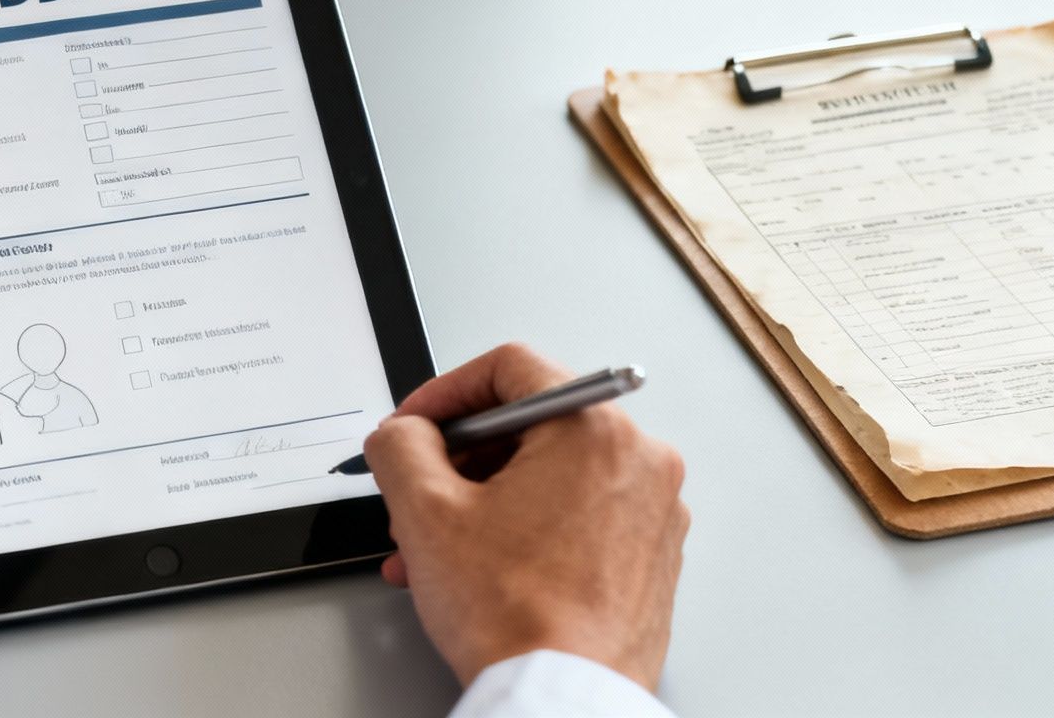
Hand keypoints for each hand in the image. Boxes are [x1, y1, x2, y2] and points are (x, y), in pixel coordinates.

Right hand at [363, 343, 688, 692]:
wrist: (561, 698)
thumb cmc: (517, 617)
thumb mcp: (425, 510)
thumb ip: (401, 445)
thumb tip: (403, 433)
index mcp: (595, 429)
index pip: (509, 368)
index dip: (444, 393)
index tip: (414, 425)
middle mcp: (640, 461)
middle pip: (529, 426)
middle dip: (457, 462)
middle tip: (417, 491)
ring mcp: (652, 511)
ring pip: (548, 476)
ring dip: (481, 502)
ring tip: (434, 547)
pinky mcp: (650, 555)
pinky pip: (575, 515)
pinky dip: (524, 529)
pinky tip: (480, 566)